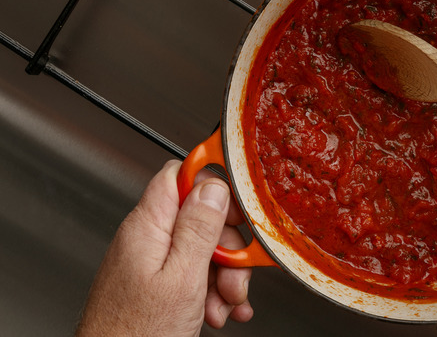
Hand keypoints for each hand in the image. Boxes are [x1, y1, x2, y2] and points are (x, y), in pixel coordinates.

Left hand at [76, 160, 252, 335]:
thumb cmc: (136, 334)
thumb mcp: (182, 278)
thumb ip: (198, 228)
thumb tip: (214, 186)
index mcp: (147, 227)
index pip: (180, 175)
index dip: (213, 185)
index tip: (239, 207)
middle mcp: (147, 239)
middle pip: (200, 218)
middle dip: (228, 247)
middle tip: (236, 276)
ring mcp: (151, 262)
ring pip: (202, 250)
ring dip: (224, 277)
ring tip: (225, 305)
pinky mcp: (156, 284)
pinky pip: (193, 274)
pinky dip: (212, 291)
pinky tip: (219, 311)